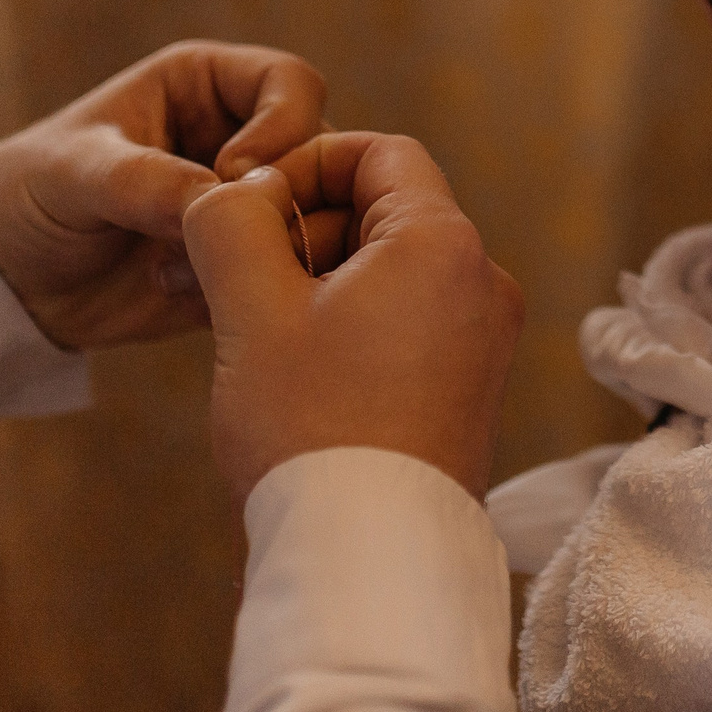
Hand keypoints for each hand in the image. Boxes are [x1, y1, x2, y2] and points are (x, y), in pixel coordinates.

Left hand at [0, 42, 328, 350]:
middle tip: (229, 236)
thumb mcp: (73, 173)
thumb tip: (228, 197)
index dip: (281, 125)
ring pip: (316, 216)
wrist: (3, 284)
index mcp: (204, 85)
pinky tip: (183, 295)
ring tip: (196, 271)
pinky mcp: (244, 262)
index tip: (233, 173)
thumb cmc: (26, 197)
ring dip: (269, 247)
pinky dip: (252, 288)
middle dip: (284, 196)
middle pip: (321, 153)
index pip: (291, 84)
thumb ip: (145, 178)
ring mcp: (247, 204)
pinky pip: (287, 272)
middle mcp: (239, 138)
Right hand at [184, 131, 523, 500]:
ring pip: (389, 270)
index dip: (305, 163)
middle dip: (301, 227)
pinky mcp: (468, 389)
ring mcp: (481, 340)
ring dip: (315, 279)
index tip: (246, 208)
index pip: (381, 152)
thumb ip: (233, 223)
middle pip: (385, 210)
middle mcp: (482, 283)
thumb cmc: (310, 430)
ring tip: (247, 326)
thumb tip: (234, 191)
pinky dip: (347, 323)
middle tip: (229, 273)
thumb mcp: (252, 309)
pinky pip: (405, 322)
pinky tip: (289, 367)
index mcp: (444, 244)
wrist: (367, 559)